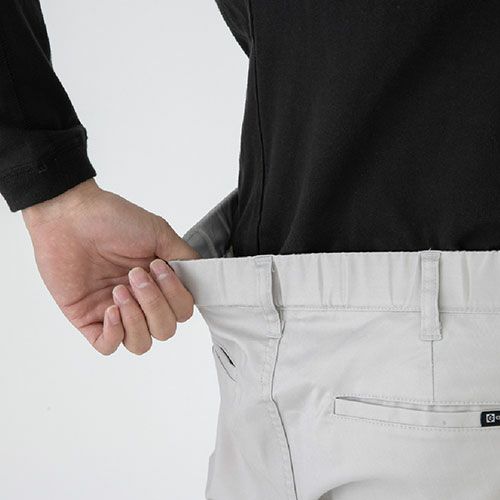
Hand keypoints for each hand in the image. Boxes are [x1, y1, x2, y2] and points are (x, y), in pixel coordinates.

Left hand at [22, 178, 201, 355]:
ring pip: (141, 344)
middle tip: (136, 275)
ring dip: (136, 318)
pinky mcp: (88, 319)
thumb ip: (185, 257)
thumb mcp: (159, 232)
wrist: (70, 215)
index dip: (176, 296)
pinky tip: (111, 308)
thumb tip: (202, 276)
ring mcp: (115, 311)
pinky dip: (115, 332)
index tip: (159, 267)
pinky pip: (108, 346)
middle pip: (165, 330)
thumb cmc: (111, 219)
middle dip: (155, 304)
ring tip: (120, 290)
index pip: (182, 311)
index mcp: (159, 283)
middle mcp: (140, 301)